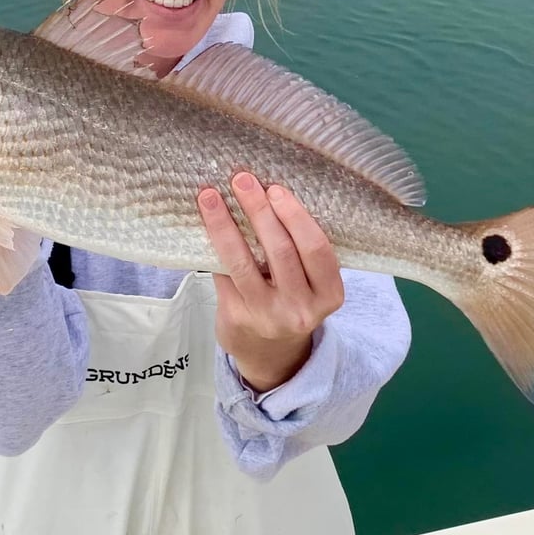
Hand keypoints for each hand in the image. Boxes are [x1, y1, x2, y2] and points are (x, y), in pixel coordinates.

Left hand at [197, 173, 344, 392]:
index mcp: (329, 294)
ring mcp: (267, 315)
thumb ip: (300, 250)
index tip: (276, 189)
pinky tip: (204, 223)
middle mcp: (300, 308)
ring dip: (224, 224)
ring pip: (243, 262)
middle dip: (259, 210)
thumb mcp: (311, 284)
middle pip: (280, 251)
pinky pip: (223, 274)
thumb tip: (268, 193)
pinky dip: (213, 246)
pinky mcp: (236, 317)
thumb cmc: (293, 302)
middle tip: (242, 180)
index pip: (317, 250)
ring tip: (210, 196)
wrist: (271, 354)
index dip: (296, 217)